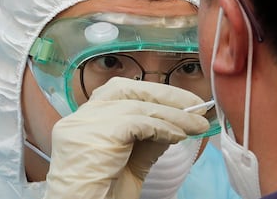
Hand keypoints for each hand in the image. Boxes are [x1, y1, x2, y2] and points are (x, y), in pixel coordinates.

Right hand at [44, 77, 208, 198]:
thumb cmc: (103, 195)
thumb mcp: (132, 162)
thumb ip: (148, 139)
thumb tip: (176, 123)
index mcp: (85, 120)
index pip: (121, 93)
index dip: (154, 93)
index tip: (184, 103)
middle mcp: (80, 118)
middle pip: (125, 89)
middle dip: (164, 94)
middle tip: (196, 105)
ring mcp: (83, 125)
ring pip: (136, 106)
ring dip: (173, 115)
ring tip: (196, 125)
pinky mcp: (95, 137)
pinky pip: (137, 123)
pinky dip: (162, 127)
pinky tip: (178, 136)